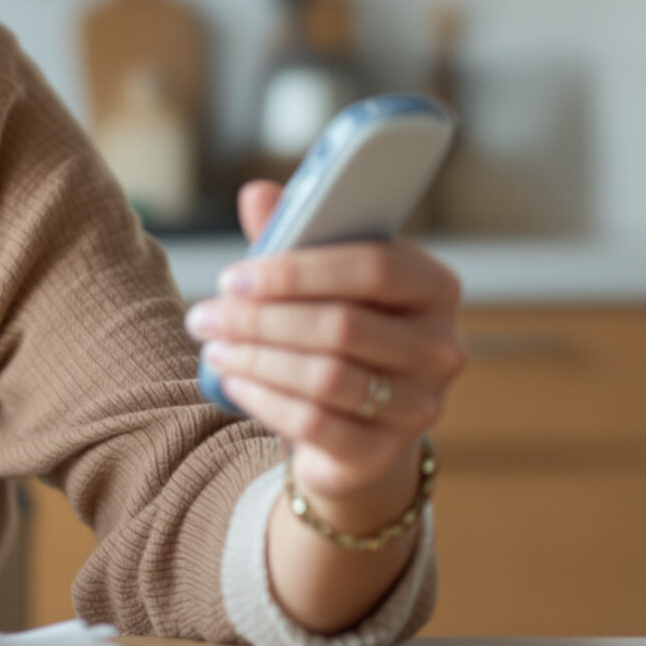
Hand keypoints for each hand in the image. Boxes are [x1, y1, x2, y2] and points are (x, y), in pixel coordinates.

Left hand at [185, 180, 466, 509]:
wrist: (357, 423)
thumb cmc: (337, 330)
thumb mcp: (316, 279)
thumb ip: (293, 234)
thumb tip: (258, 193)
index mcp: (433, 285)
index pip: (374, 267)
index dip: (297, 271)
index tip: (233, 277)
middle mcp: (440, 346)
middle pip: (343, 326)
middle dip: (261, 319)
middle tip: (205, 315)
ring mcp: (421, 404)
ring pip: (328, 376)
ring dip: (257, 359)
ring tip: (213, 346)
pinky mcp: (386, 452)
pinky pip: (316, 424)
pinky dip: (264, 399)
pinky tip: (232, 381)